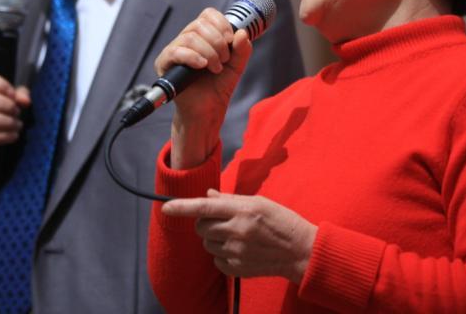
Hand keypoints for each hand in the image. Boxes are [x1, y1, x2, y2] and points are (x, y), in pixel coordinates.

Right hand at [0, 69, 30, 187]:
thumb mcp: (6, 101)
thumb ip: (17, 95)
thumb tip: (25, 101)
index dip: (1, 84)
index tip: (14, 96)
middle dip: (8, 106)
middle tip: (18, 113)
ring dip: (8, 122)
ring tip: (18, 125)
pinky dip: (3, 136)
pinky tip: (13, 136)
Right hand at [153, 8, 252, 168]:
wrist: (208, 110)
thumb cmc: (218, 87)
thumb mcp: (236, 66)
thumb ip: (242, 49)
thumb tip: (242, 33)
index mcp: (202, 35)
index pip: (208, 15)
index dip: (221, 23)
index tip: (230, 40)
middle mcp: (186, 39)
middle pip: (199, 24)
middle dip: (217, 42)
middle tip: (224, 60)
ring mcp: (174, 50)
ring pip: (190, 37)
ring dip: (208, 52)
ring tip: (215, 68)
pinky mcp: (164, 63)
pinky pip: (176, 51)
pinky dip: (193, 57)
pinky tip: (202, 66)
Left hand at [162, 189, 317, 284]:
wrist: (299, 251)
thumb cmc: (281, 221)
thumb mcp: (258, 201)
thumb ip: (230, 200)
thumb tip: (208, 196)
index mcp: (242, 210)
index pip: (204, 207)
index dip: (182, 207)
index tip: (165, 207)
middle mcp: (237, 231)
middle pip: (201, 226)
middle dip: (205, 222)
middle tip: (222, 220)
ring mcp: (236, 252)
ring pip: (206, 243)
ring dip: (213, 238)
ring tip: (234, 234)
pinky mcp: (237, 268)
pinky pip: (216, 259)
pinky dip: (221, 253)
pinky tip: (238, 248)